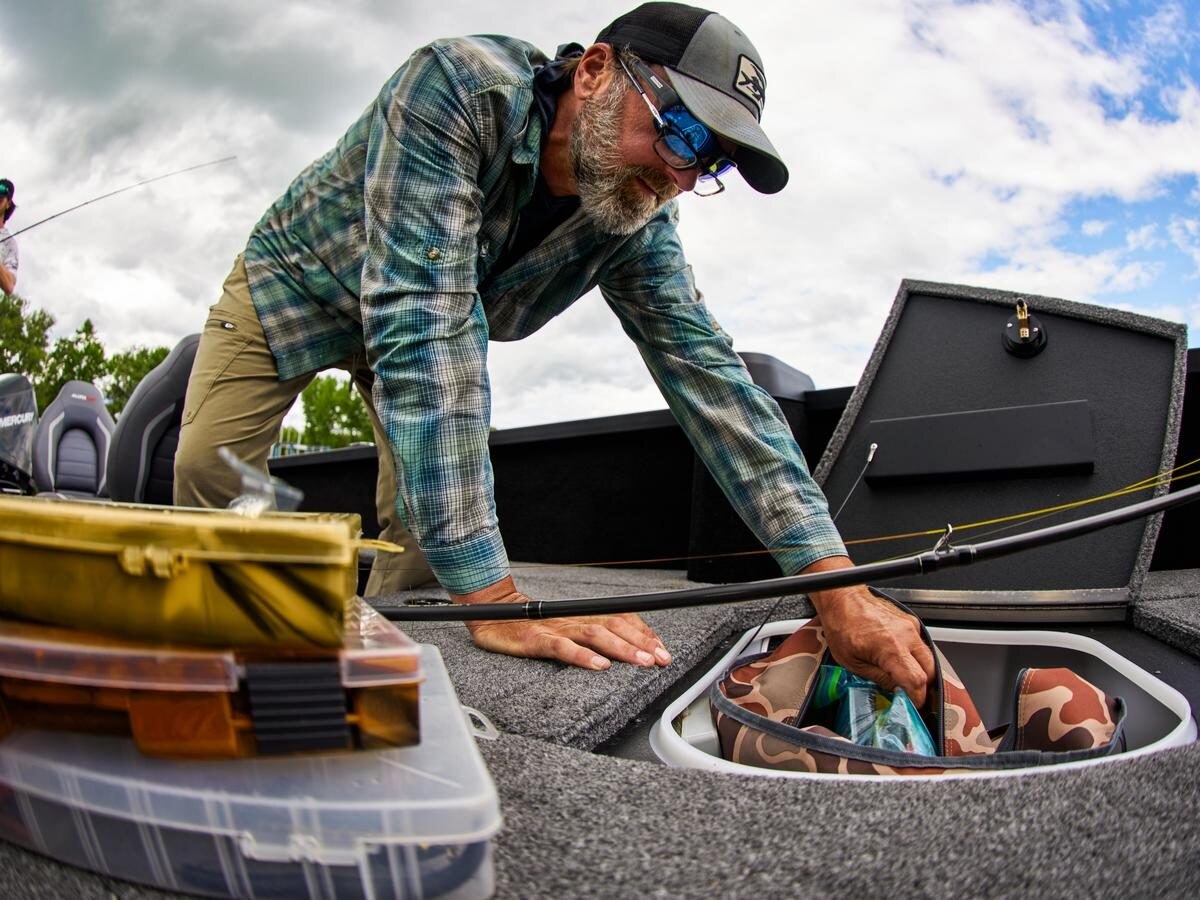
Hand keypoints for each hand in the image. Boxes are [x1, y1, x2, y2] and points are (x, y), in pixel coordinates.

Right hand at [453, 577, 671, 670]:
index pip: (621, 619)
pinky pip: (562, 648)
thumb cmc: (530, 624)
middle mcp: (574, 619)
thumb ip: (590, 637)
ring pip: (595, 635)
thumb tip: (622, 649)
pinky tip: (598, 666)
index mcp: (582, 616)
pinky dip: (582, 656)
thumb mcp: (564, 628)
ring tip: (640, 661)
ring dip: (621, 648)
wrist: (492, 612)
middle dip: (641, 642)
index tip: (662, 650)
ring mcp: (556, 628)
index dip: (644, 633)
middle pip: (614, 626)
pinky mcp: (537, 640)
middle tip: (660, 659)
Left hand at [803, 558, 934, 706]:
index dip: (917, 698)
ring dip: (921, 671)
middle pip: (930, 671)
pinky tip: (901, 660)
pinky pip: (921, 644)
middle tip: (909, 695)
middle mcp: (905, 635)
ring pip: (929, 657)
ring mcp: (910, 626)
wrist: (842, 598)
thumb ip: (879, 679)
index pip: (916, 681)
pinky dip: (915, 656)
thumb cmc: (841, 625)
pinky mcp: (910, 621)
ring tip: (903, 678)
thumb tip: (896, 691)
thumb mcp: (853, 663)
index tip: (912, 706)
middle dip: (922, 687)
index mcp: (891, 648)